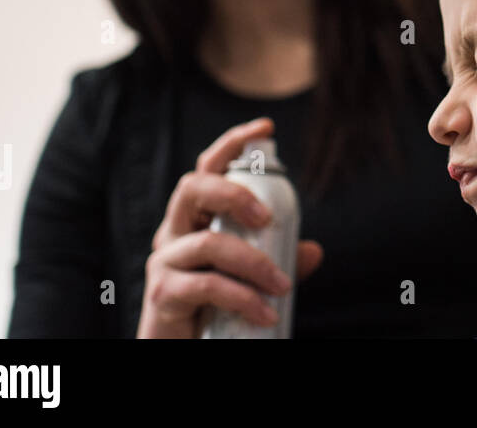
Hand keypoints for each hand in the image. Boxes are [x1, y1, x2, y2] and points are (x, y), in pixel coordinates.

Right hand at [137, 118, 324, 337]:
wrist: (181, 349)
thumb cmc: (215, 307)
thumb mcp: (251, 278)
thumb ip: (279, 260)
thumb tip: (313, 250)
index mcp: (194, 220)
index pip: (206, 169)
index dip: (231, 144)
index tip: (265, 127)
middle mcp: (173, 233)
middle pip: (192, 188)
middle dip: (233, 193)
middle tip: (268, 217)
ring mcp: (164, 262)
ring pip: (208, 244)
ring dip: (255, 263)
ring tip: (283, 286)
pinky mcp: (163, 294)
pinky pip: (207, 286)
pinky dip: (243, 298)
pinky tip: (265, 312)